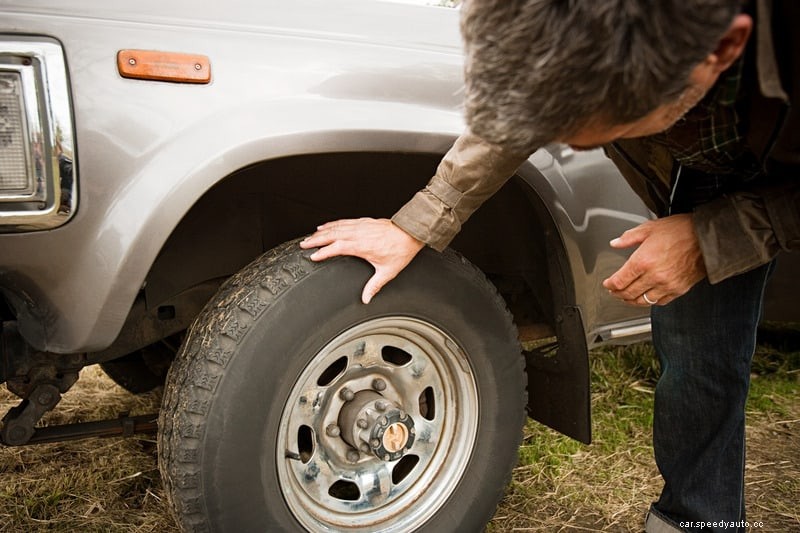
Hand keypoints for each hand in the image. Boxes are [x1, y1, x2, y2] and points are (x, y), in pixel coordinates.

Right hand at [300, 218, 424, 303]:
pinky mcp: (364, 221)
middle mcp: (359, 234)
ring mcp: (361, 226)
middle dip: (316, 239)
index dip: (323, 252)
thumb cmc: (401, 250)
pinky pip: (344, 221)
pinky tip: (327, 225)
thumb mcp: (387, 272)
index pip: (337, 248)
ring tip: (311, 236)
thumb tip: (366, 299)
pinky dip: (333, 223)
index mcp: (362, 246)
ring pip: (337, 227)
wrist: (411, 232)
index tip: (313, 256)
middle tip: (303, 244)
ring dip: (322, 231)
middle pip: (332, 235)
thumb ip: (374, 286)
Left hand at [602, 214, 705, 305]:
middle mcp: (654, 276)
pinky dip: (650, 301)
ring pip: (643, 301)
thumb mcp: (650, 228)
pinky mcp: (679, 289)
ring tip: (627, 297)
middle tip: (614, 292)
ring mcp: (667, 285)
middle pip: (628, 293)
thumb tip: (615, 243)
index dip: (610, 285)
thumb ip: (629, 237)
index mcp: (643, 260)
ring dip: (632, 301)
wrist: (708, 237)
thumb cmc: (682, 230)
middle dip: (618, 294)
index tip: (607, 284)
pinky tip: (647, 297)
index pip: (620, 280)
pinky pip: (660, 302)